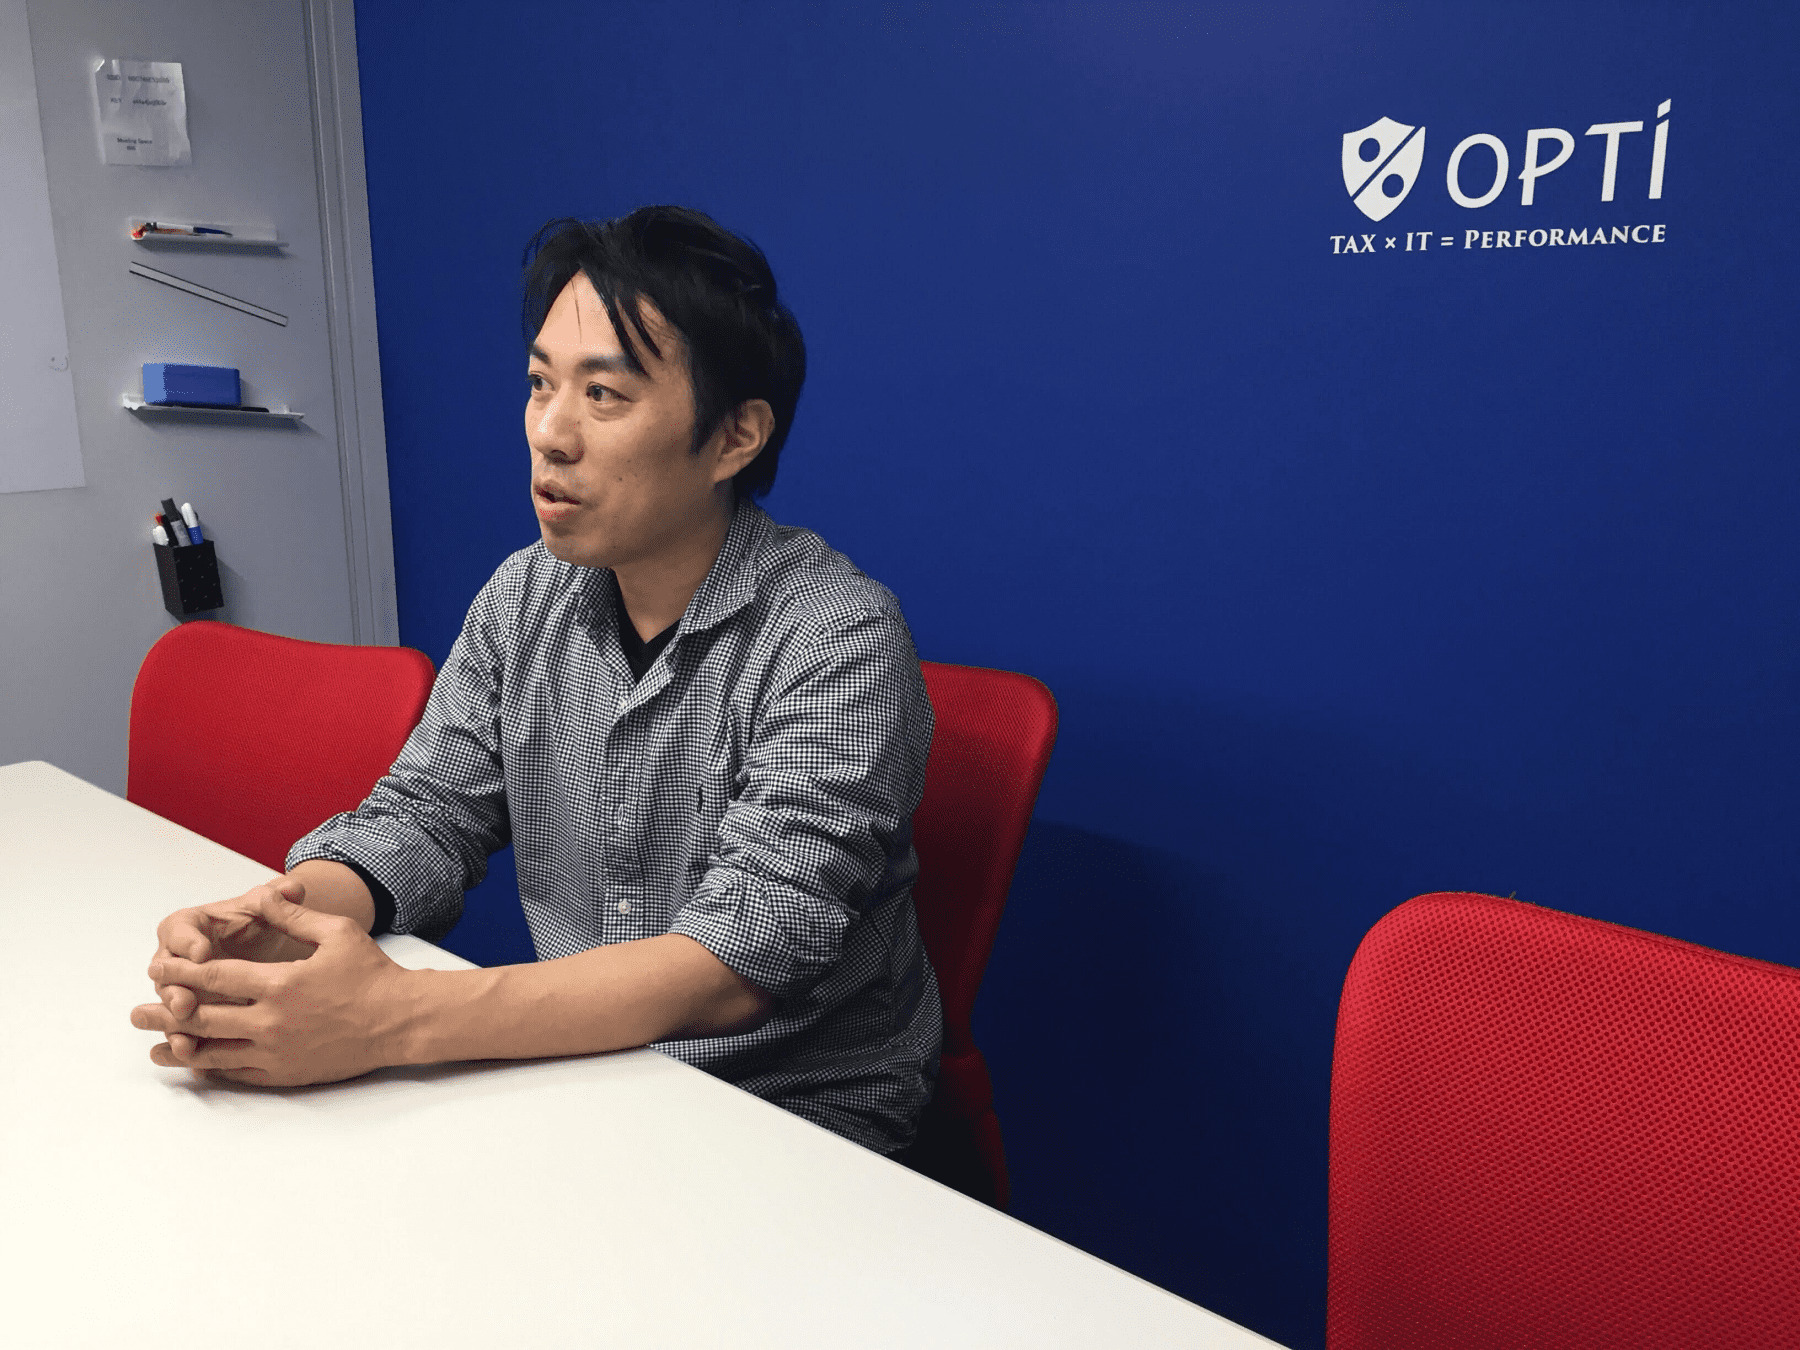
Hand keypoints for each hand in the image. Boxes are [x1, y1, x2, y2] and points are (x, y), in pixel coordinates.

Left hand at [132, 888, 415, 1085]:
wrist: (400, 1021)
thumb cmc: (371, 973)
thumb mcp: (337, 933)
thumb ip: (293, 916)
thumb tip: (263, 895)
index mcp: (281, 984)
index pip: (215, 978)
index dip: (181, 973)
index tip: (157, 968)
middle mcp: (272, 1021)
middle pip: (203, 1019)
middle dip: (166, 1013)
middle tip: (137, 1012)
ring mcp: (278, 1051)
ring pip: (215, 1053)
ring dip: (181, 1048)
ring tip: (154, 1047)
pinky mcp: (286, 1073)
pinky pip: (239, 1073)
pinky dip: (213, 1069)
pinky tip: (197, 1066)